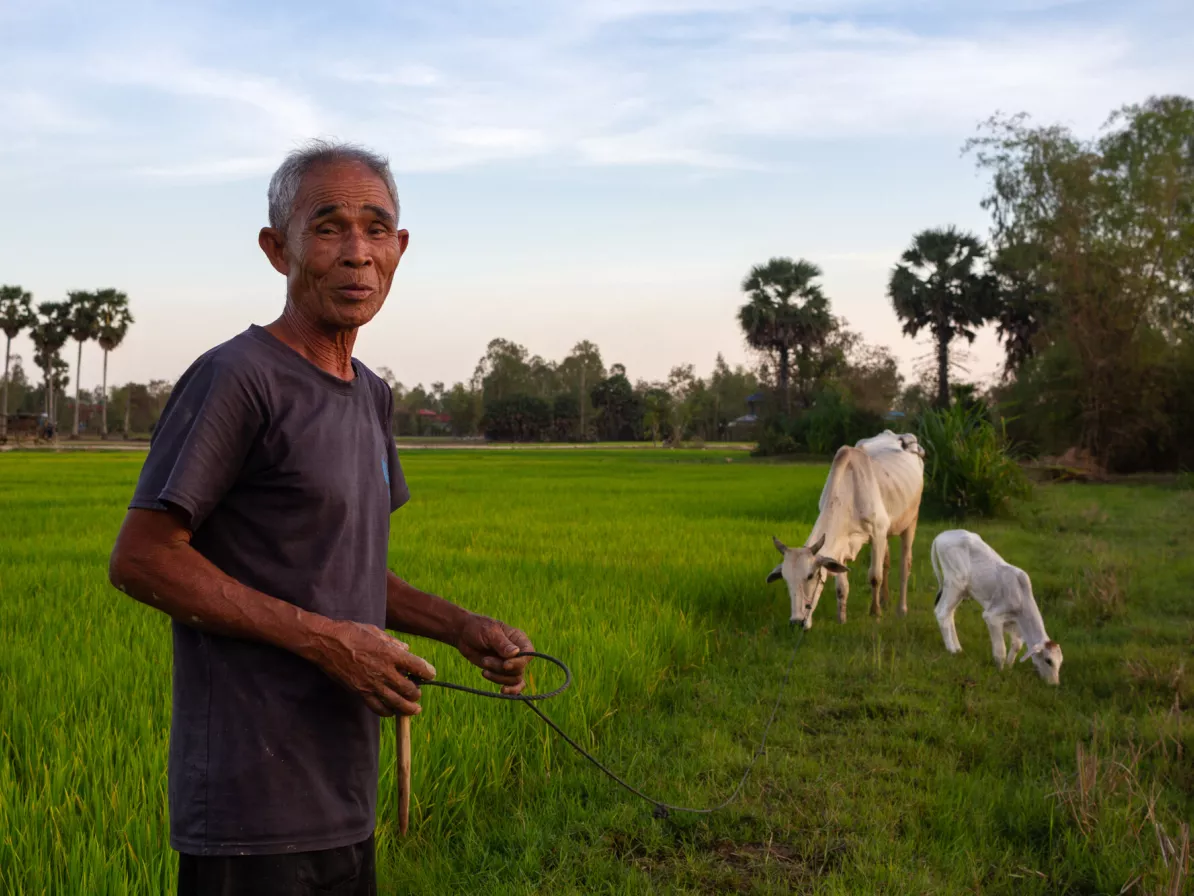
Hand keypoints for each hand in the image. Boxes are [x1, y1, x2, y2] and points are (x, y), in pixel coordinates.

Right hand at [313, 619, 436, 716]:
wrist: (326, 643)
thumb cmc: (351, 632)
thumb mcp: (377, 632)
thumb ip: (394, 642)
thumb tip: (406, 649)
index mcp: (390, 653)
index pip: (418, 667)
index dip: (428, 672)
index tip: (431, 674)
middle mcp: (384, 671)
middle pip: (409, 689)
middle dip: (417, 692)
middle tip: (418, 692)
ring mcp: (371, 684)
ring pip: (396, 703)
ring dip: (408, 708)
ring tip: (414, 709)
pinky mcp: (360, 692)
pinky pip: (377, 708)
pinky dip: (387, 712)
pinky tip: (392, 711)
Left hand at [455, 614, 533, 694]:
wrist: (463, 634)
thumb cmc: (478, 628)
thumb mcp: (489, 632)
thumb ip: (502, 644)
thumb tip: (516, 653)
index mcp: (519, 639)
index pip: (529, 653)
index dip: (519, 662)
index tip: (505, 665)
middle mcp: (518, 653)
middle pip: (519, 668)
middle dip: (500, 668)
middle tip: (485, 661)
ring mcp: (510, 663)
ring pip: (514, 679)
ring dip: (497, 677)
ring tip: (483, 669)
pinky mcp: (501, 672)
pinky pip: (512, 684)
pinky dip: (510, 690)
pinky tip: (502, 691)